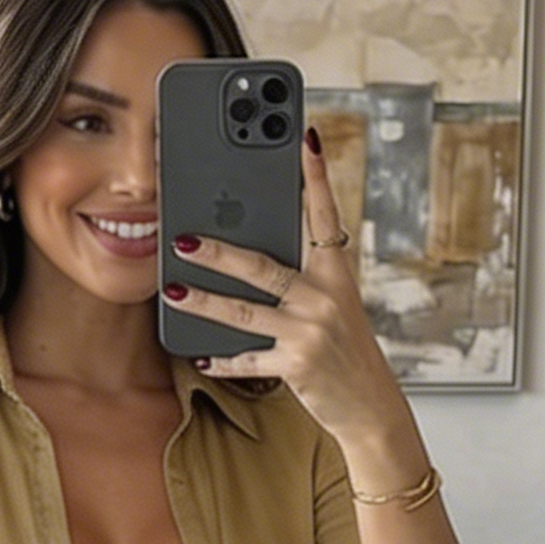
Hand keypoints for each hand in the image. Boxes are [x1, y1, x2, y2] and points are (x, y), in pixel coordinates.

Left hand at [164, 124, 406, 444]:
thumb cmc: (346, 350)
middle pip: (263, 265)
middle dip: (219, 252)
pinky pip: (249, 359)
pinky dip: (223, 360)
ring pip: (244, 311)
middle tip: (183, 238)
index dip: (315, 177)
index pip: (324, 216)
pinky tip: (200, 356)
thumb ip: (303, 278)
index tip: (303, 138)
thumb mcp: (335, 305)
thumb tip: (251, 254)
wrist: (371, 405)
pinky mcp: (296, 365)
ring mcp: (309, 331)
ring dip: (204, 301)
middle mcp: (325, 297)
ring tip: (173, 289)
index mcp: (337, 274)